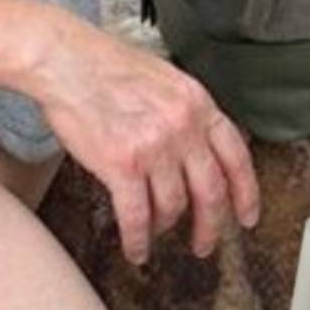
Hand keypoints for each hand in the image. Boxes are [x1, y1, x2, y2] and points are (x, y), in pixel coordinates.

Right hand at [23, 12, 261, 270]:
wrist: (63, 59)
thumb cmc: (102, 63)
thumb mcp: (164, 78)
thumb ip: (186, 112)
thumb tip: (197, 146)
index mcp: (197, 104)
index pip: (236, 157)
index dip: (246, 193)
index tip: (247, 216)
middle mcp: (183, 127)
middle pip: (210, 191)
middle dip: (210, 226)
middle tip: (204, 243)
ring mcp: (155, 148)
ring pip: (173, 206)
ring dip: (164, 226)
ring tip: (154, 233)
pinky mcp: (122, 166)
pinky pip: (137, 216)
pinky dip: (137, 239)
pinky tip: (136, 249)